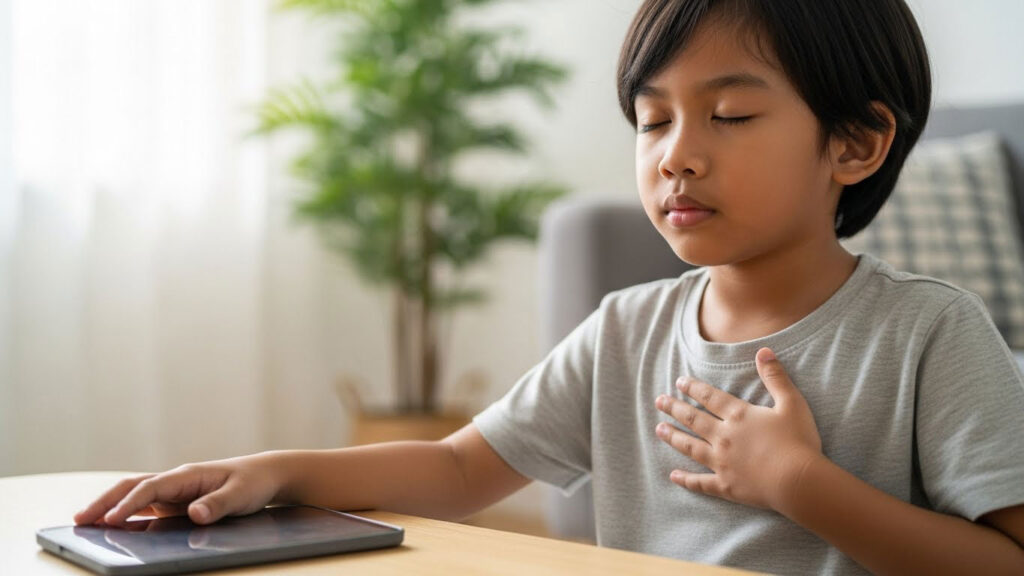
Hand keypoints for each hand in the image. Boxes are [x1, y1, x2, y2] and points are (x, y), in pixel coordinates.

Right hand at [73, 453, 283, 526]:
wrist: (265, 474)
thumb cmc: (253, 482)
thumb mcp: (241, 495)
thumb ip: (219, 504)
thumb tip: (194, 512)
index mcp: (188, 475)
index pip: (151, 488)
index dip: (129, 504)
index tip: (110, 519)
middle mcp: (176, 480)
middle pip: (132, 487)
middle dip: (105, 501)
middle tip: (79, 519)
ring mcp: (174, 490)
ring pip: (134, 494)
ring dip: (109, 506)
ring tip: (84, 522)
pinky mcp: (176, 501)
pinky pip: (145, 506)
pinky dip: (126, 514)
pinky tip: (112, 527)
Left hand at [654, 347, 823, 510]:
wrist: (799, 481)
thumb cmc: (799, 441)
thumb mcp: (792, 403)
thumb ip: (775, 377)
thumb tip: (763, 350)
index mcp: (739, 415)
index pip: (710, 397)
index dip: (694, 388)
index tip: (679, 382)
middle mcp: (724, 437)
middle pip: (693, 419)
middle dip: (675, 408)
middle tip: (659, 401)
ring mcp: (722, 462)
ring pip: (690, 447)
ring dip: (673, 437)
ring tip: (659, 429)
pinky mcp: (725, 485)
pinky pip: (700, 482)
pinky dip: (686, 480)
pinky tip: (673, 476)